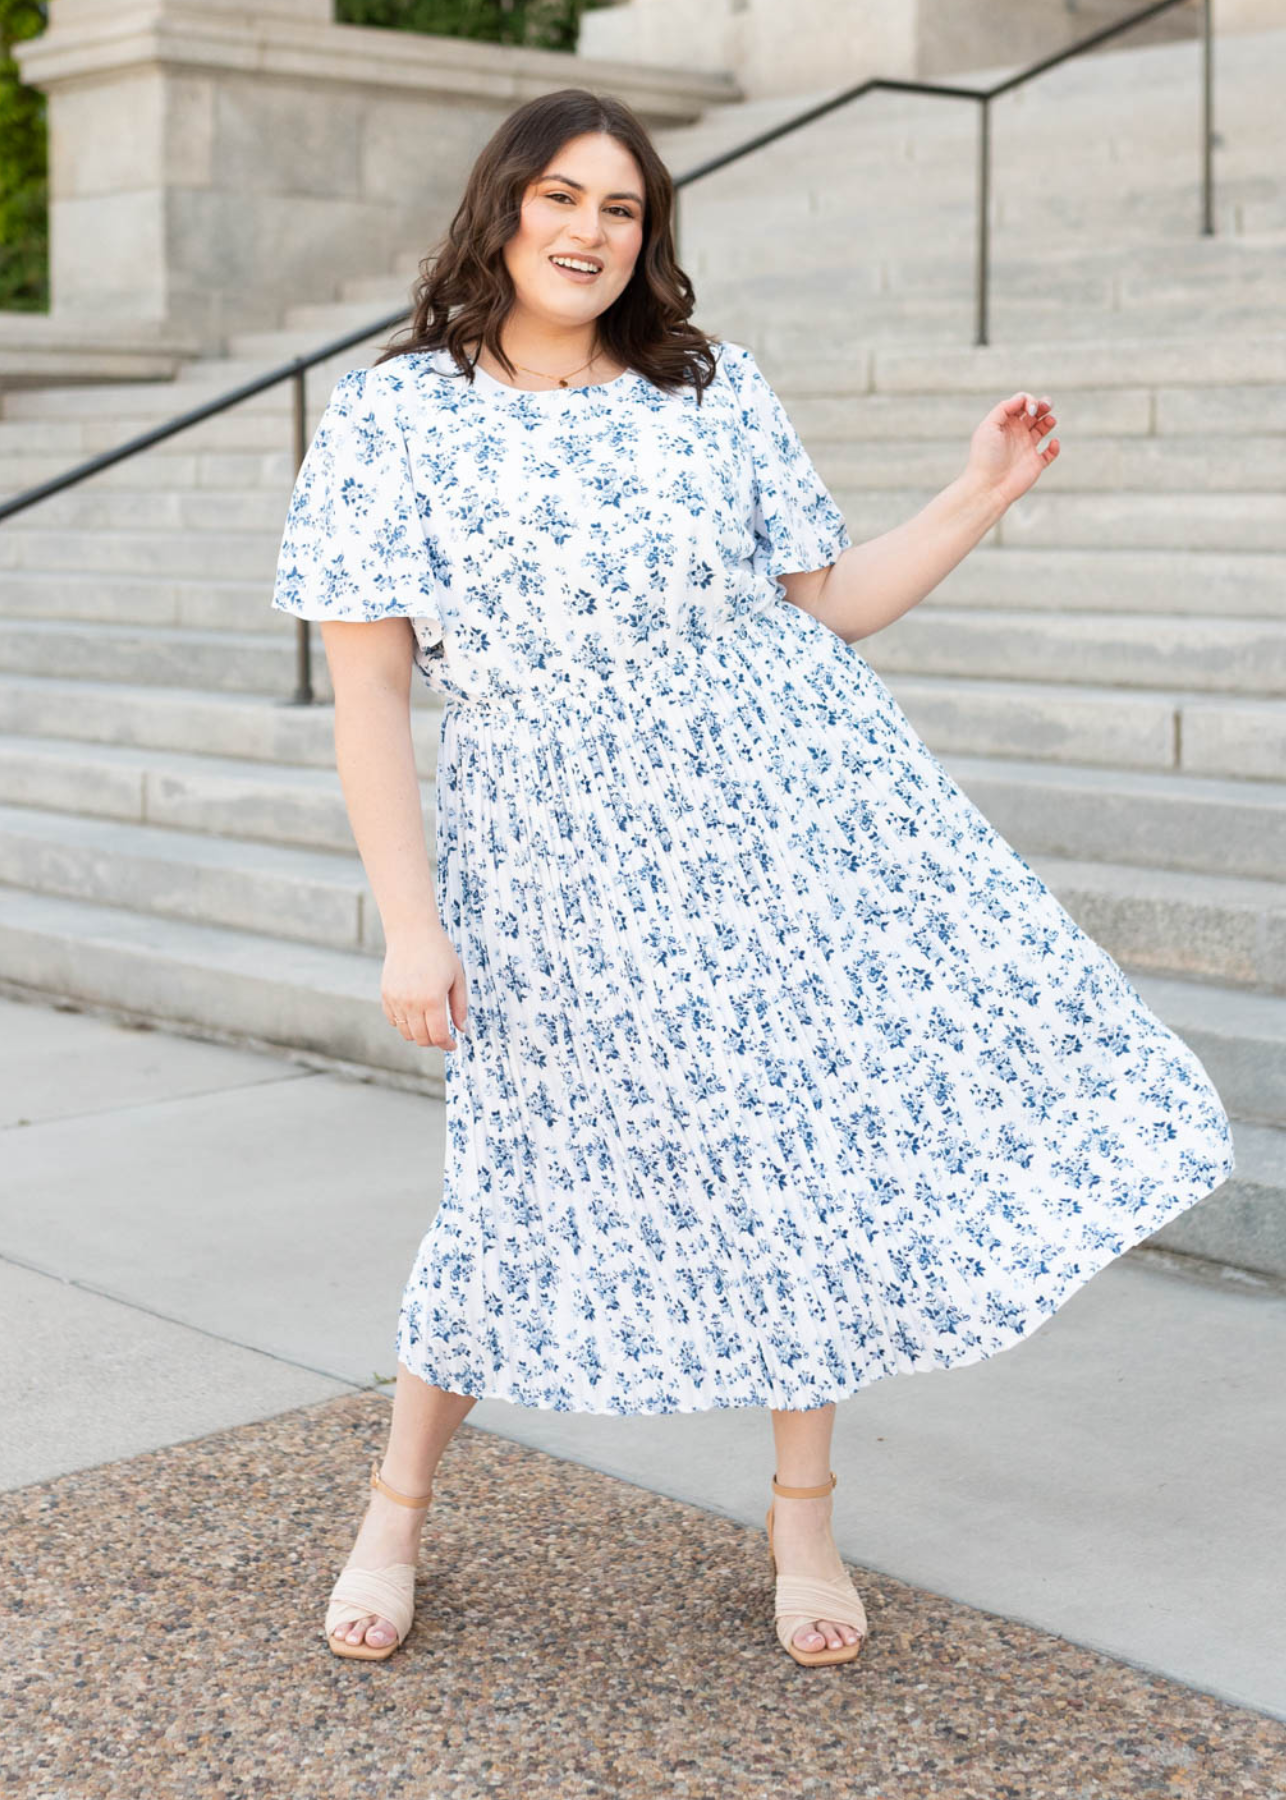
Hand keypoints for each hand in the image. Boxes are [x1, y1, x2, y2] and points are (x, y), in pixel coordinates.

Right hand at [381, 925, 467, 1050]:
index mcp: (432, 999)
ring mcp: (396, 1000)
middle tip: (443, 1034)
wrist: (412, 933)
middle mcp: (411, 1003)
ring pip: (406, 1033)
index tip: (453, 1044)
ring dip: (419, 1033)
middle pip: (421, 1039)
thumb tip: (462, 1030)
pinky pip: (394, 1021)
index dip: (447, 1044)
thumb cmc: (440, 953)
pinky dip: (404, 1023)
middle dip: (434, 1041)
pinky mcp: (386, 995)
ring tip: (429, 1023)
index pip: (438, 1036)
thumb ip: (460, 1007)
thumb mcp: (458, 978)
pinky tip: (415, 1013)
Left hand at [962, 391, 1059, 510]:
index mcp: (1005, 424)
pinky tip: (1053, 444)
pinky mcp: (1035, 464)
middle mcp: (1016, 434)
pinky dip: (1055, 447)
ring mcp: (1026, 448)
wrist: (988, 486)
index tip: (1030, 410)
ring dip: (1049, 421)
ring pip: (1043, 428)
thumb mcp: (989, 426)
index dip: (1029, 400)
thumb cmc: (985, 456)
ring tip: (1050, 421)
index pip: (1021, 403)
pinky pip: (1050, 453)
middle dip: (1043, 405)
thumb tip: (1022, 398)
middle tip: (1045, 407)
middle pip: (1034, 412)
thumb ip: (1004, 408)